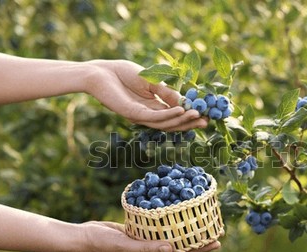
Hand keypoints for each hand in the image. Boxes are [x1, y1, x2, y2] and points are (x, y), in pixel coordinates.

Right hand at [81, 221, 220, 251]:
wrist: (86, 237)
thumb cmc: (103, 244)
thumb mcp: (126, 246)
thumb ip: (148, 248)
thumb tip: (172, 247)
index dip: (199, 249)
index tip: (216, 242)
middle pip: (180, 247)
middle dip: (197, 239)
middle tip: (215, 230)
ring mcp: (147, 244)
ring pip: (172, 237)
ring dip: (186, 229)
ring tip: (201, 221)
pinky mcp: (142, 234)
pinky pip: (161, 228)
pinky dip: (171, 222)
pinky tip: (178, 214)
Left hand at [85, 60, 207, 131]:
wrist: (99, 72)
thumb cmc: (122, 73)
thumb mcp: (151, 81)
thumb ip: (167, 92)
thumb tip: (185, 101)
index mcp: (152, 107)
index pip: (173, 116)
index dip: (189, 116)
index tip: (205, 115)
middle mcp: (147, 115)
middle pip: (172, 123)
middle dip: (189, 123)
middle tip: (206, 122)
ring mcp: (140, 116)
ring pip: (165, 123)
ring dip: (182, 121)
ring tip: (198, 116)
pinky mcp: (133, 113)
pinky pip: (154, 116)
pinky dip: (169, 115)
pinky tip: (181, 111)